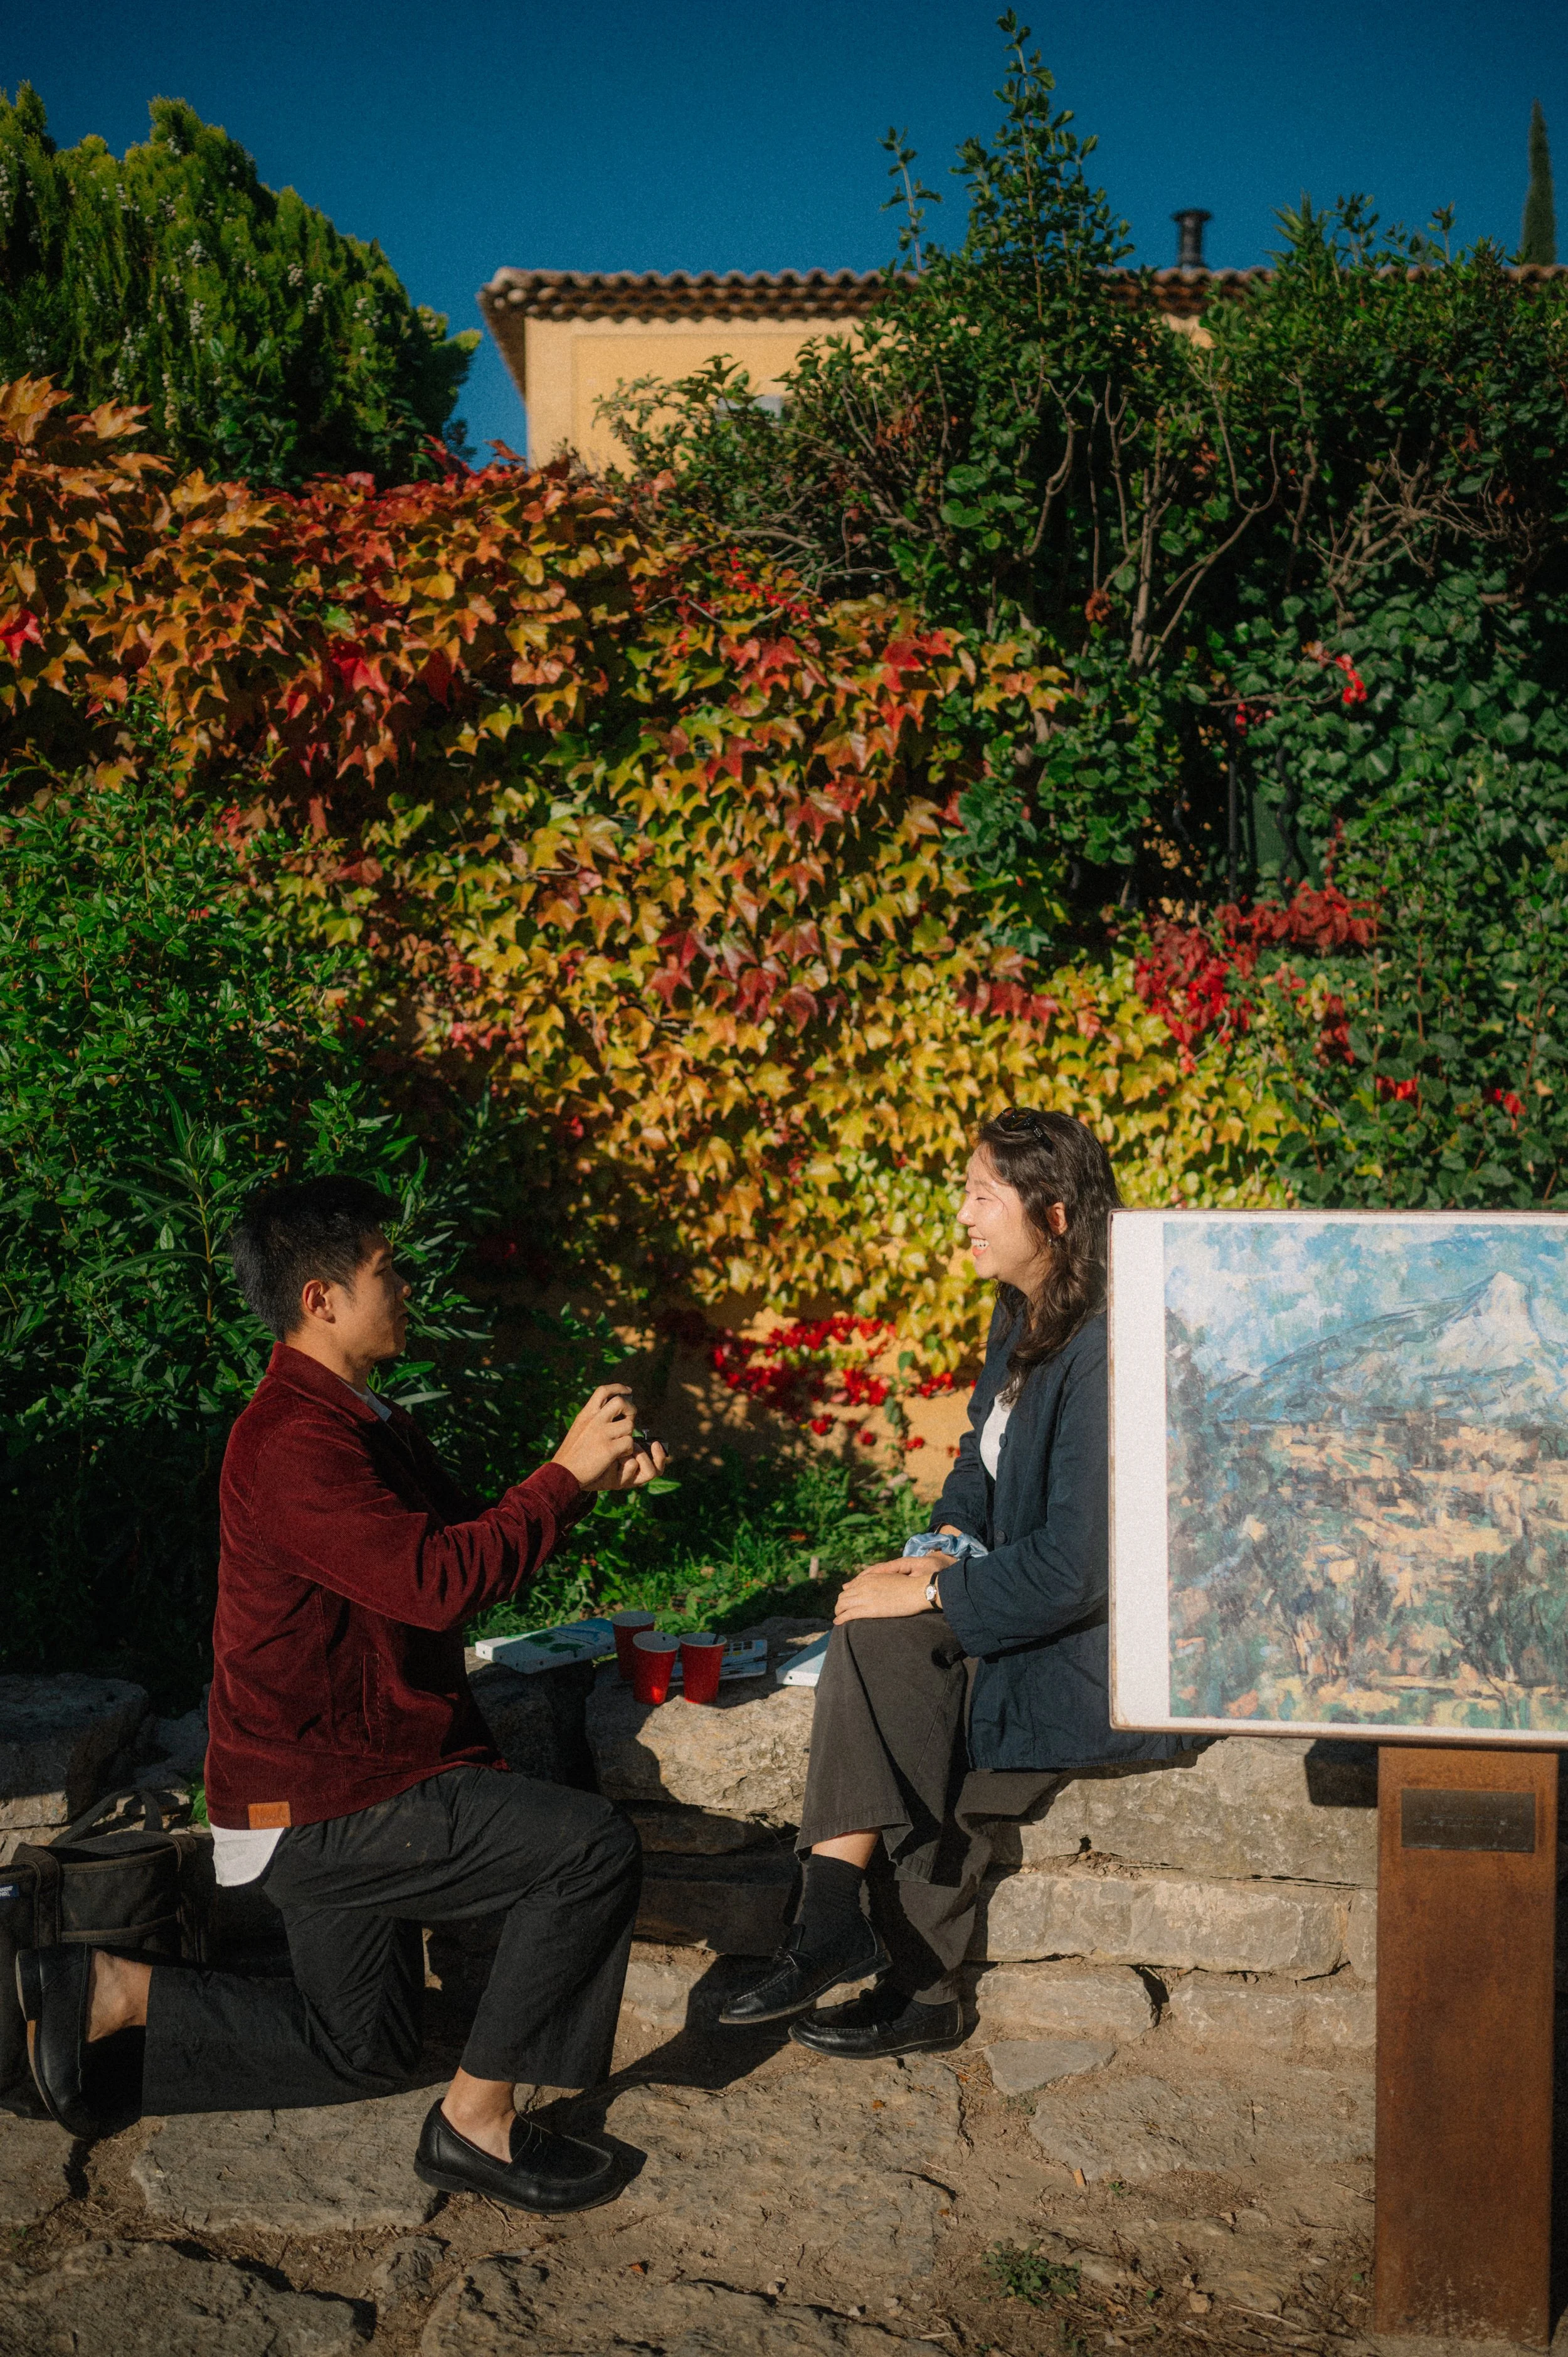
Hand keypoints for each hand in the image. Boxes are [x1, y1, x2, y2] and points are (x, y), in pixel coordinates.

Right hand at [552, 1385, 669, 1491]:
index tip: (628, 1391)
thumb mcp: (579, 1428)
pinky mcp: (608, 1449)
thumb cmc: (572, 1453)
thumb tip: (609, 1410)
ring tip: (621, 1444)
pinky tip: (619, 1456)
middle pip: (621, 1402)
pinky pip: (629, 1444)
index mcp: (586, 1414)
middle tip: (629, 1420)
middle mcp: (594, 1421)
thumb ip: (592, 1419)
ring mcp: (601, 1434)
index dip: (618, 1388)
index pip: (603, 1391)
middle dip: (631, 1410)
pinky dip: (628, 1450)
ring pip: (629, 1425)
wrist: (562, 1473)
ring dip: (629, 1435)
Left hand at [834, 1554, 943, 1623]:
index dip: (845, 1596)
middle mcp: (864, 1585)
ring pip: (842, 1605)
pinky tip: (838, 1623)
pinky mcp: (869, 1609)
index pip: (850, 1587)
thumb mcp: (890, 1578)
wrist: (917, 1590)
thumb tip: (870, 1586)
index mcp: (869, 1578)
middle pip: (843, 1596)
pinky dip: (841, 1619)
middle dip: (840, 1605)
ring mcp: (865, 1597)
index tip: (844, 1602)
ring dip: (838, 1612)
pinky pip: (849, 1614)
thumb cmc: (908, 1586)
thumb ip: (877, 1581)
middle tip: (840, 1612)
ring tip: (838, 1618)